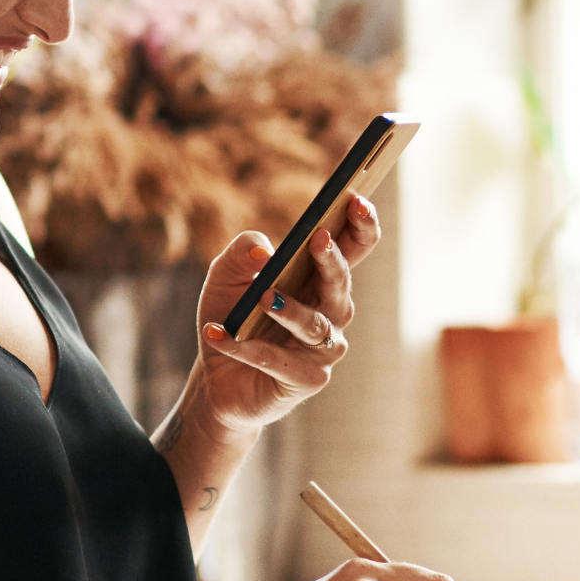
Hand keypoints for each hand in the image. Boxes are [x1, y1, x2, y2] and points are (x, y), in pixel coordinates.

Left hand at [182, 196, 381, 438]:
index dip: (362, 225)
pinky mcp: (307, 380)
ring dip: (290, 309)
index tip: (356, 200)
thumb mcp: (225, 276)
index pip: (354, 248)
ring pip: (315, 326)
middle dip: (332, 260)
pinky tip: (219, 335)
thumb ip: (241, 253)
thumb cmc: (232, 317)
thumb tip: (265, 253)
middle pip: (341, 284)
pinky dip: (247, 348)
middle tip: (317, 239)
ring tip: (263, 297)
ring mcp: (323, 350)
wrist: (218, 376)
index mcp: (320, 280)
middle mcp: (331, 313)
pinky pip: (279, 361)